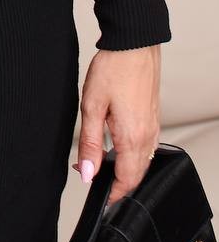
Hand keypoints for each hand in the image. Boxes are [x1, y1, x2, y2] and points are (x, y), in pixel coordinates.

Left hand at [72, 45, 161, 207]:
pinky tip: (116, 144)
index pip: (126, 181)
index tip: (97, 196)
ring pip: (142, 162)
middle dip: (116, 182)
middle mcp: (147, 136)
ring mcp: (153, 127)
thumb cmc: (113, 69)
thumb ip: (90, 143)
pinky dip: (132, 154)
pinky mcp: (153, 117)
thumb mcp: (92, 107)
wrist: (133, 45)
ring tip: (99, 159)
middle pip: (136, 175)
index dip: (112, 194)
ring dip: (123, 168)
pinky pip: (146, 147)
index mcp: (133, 138)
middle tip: (91, 173)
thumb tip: (88, 172)